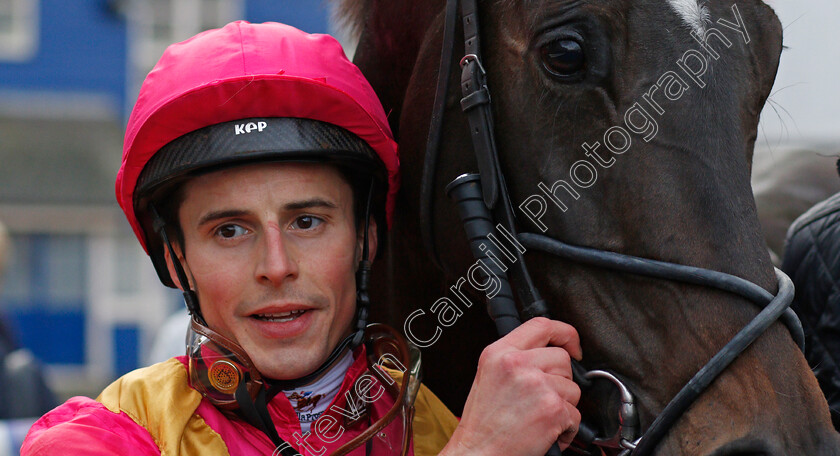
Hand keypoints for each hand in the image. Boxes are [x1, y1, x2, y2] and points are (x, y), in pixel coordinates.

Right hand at [440, 317, 581, 455]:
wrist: (479, 453)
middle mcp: (517, 364)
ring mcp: (536, 385)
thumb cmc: (482, 423)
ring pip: (572, 388)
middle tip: (543, 397)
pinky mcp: (552, 409)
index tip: (572, 345)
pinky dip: (567, 428)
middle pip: (562, 359)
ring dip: (563, 405)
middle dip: (560, 380)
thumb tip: (545, 352)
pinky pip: (575, 414)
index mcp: (499, 353)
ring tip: (540, 417)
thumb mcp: (488, 376)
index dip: (564, 333)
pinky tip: (546, 432)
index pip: (541, 325)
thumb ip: (513, 357)